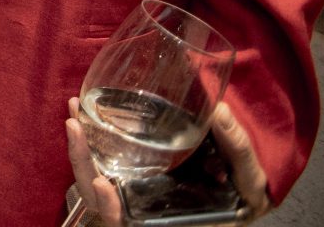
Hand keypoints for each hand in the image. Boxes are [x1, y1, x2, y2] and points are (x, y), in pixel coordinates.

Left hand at [66, 97, 271, 224]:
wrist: (244, 193)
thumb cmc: (244, 196)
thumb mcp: (249, 182)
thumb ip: (237, 150)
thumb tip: (220, 111)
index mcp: (165, 217)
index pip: (125, 220)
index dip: (109, 207)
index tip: (101, 184)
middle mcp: (143, 207)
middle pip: (98, 197)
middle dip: (81, 162)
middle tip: (75, 125)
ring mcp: (133, 190)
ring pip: (92, 177)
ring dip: (78, 147)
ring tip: (74, 108)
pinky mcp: (129, 170)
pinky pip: (99, 161)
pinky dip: (87, 139)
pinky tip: (82, 111)